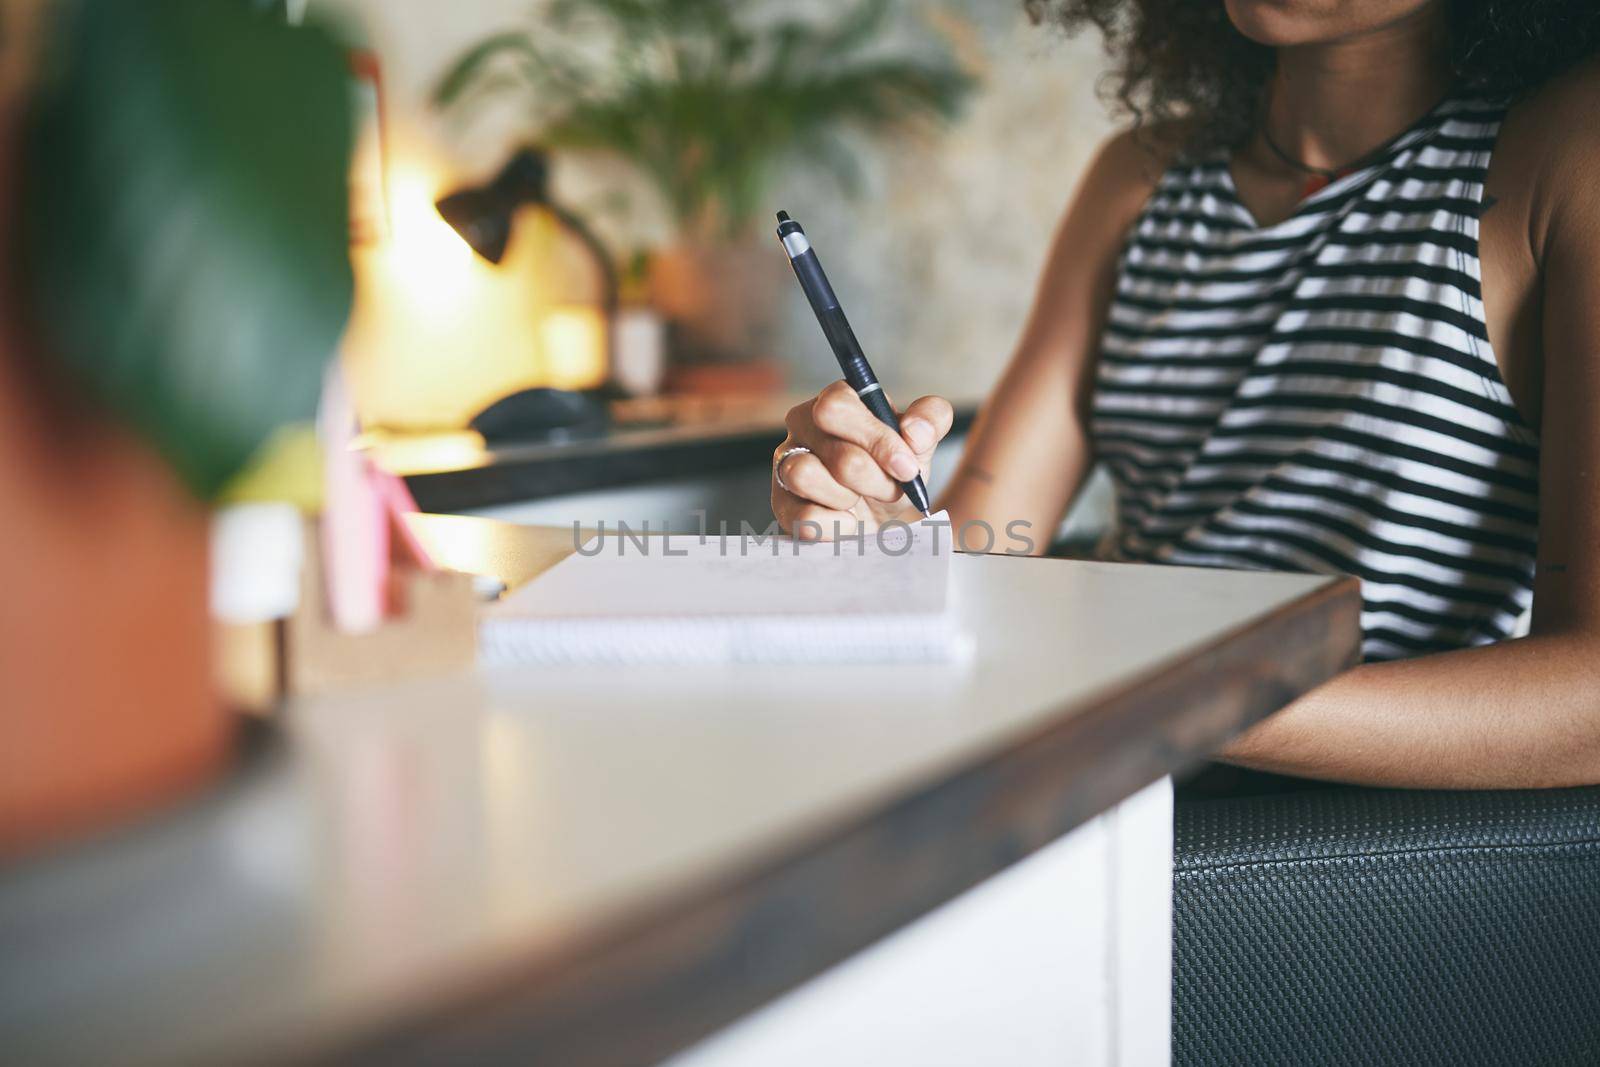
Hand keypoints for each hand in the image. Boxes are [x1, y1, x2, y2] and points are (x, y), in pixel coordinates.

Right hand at [772, 380, 953, 538]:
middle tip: (890, 490)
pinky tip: (848, 521)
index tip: (907, 468)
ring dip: (847, 498)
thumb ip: (932, 420)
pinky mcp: (782, 503)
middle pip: (837, 453)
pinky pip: (802, 516)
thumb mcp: (922, 443)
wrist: (886, 516)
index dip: (877, 440)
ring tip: (860, 501)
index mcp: (838, 401)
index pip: (837, 406)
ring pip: (806, 476)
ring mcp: (787, 463)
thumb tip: (915, 431)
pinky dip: (836, 524)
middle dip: (875, 480)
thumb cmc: (896, 471)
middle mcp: (804, 425)